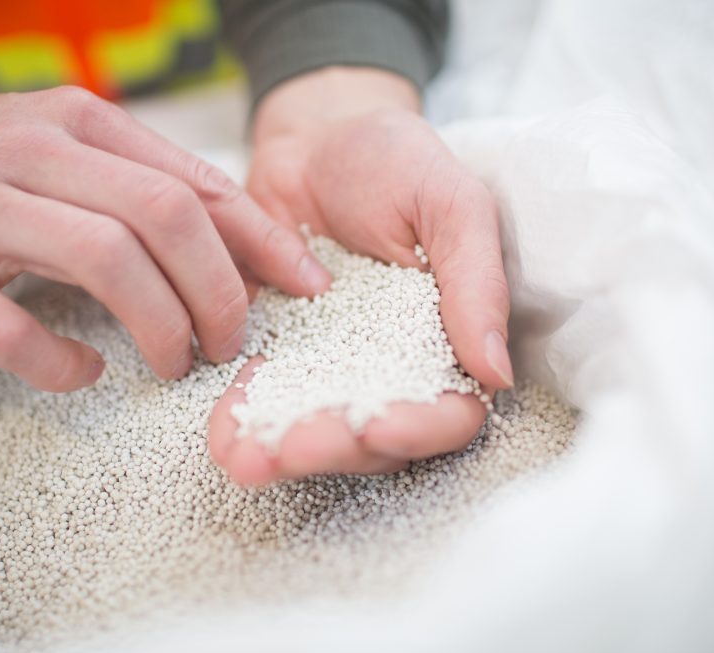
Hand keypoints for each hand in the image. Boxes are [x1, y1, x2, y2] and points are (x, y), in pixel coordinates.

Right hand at [0, 65, 330, 390]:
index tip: (308, 288)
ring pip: (103, 261)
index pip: (196, 184)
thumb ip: (145, 187)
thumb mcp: (65, 150)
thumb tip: (244, 248)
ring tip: (173, 363)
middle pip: (164, 218)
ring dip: (159, 324)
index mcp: (82, 124)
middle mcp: (36, 153)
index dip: (264, 242)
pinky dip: (61, 361)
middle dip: (219, 291)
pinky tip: (83, 371)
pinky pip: (12, 328)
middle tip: (231, 344)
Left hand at [209, 68, 511, 484]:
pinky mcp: (279, 349)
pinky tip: (217, 428)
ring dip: (278, 448)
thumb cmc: (398, 160)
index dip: (414, 430)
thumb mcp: (451, 205)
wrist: (318, 135)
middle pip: (372, 438)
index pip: (446, 413)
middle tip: (281, 452)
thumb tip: (496, 374)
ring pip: (313, 427)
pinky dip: (241, 413)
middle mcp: (391, 367)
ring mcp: (331, 365)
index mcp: (446, 342)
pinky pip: (261, 393)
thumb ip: (475, 284)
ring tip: (238, 457)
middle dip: (327, 451)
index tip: (373, 428)